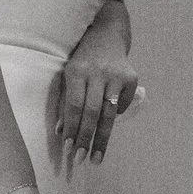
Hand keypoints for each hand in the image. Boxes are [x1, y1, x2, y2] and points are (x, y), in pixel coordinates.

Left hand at [50, 34, 139, 175]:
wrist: (107, 33)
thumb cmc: (82, 59)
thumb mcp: (68, 75)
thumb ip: (64, 102)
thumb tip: (61, 132)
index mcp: (77, 71)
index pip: (74, 106)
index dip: (72, 129)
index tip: (69, 150)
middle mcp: (97, 72)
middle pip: (92, 112)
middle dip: (86, 139)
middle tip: (81, 160)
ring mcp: (116, 75)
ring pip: (108, 114)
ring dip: (101, 139)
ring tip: (97, 158)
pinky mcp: (131, 78)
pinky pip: (120, 105)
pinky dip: (113, 116)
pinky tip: (106, 121)